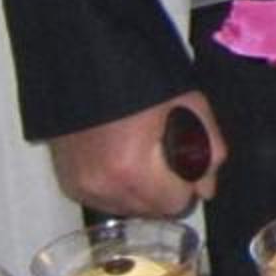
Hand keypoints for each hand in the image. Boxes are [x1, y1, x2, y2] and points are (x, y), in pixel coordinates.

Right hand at [48, 93, 223, 214]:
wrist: (86, 64)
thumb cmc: (143, 81)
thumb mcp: (190, 107)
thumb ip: (208, 152)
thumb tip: (206, 189)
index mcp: (132, 170)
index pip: (175, 204)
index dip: (186, 182)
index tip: (182, 158)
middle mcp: (102, 187)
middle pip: (151, 210)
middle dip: (164, 189)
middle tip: (161, 153)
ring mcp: (80, 187)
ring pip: (127, 208)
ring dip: (139, 192)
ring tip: (138, 154)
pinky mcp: (67, 183)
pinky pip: (104, 200)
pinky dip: (116, 187)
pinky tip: (118, 158)